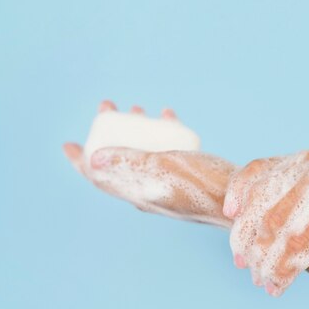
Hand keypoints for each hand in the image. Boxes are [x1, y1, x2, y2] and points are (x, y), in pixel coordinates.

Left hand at [63, 100, 235, 226]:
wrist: (241, 201)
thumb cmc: (203, 185)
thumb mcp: (163, 168)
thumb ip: (129, 162)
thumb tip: (91, 160)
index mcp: (136, 192)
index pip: (98, 178)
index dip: (79, 161)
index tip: (67, 144)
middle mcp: (146, 189)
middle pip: (118, 160)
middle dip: (109, 133)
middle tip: (108, 107)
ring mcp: (164, 183)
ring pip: (141, 153)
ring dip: (135, 129)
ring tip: (136, 107)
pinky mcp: (182, 175)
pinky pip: (165, 152)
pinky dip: (161, 133)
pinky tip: (167, 116)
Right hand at [223, 150, 308, 295]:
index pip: (301, 235)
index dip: (283, 265)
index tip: (274, 288)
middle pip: (275, 218)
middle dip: (260, 254)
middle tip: (256, 278)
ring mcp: (298, 161)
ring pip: (258, 197)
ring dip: (244, 232)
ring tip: (240, 260)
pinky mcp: (284, 158)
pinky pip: (253, 171)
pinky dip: (237, 191)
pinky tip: (230, 213)